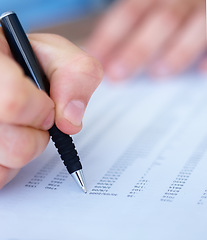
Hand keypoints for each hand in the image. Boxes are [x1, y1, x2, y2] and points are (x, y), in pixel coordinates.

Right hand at [0, 32, 102, 187]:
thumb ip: (76, 75)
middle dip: (38, 134)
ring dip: (26, 147)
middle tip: (34, 116)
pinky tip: (10, 140)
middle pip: (17, 146)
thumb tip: (70, 122)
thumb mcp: (57, 55)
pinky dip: (11, 165)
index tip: (47, 106)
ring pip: (9, 164)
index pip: (14, 102)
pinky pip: (1, 176)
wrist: (10, 69)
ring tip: (20, 125)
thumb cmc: (29, 61)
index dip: (40, 109)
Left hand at [86, 0, 205, 79]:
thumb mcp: (149, 7)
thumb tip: (104, 58)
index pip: (130, 11)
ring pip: (194, 26)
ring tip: (157, 73)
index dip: (110, 36)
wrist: (194, 0)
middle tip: (117, 74)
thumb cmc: (166, 6)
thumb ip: (130, 26)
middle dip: (138, 49)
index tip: (95, 59)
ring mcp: (201, 9)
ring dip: (177, 52)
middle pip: (160, 20)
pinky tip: (201, 71)